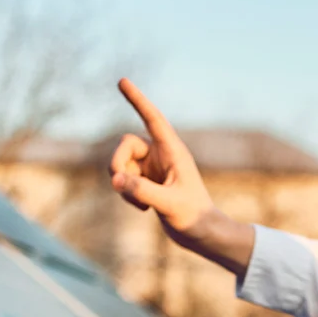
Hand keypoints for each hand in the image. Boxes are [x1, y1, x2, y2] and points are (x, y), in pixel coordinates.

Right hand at [109, 79, 253, 274]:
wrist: (201, 235)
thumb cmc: (194, 218)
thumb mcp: (169, 205)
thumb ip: (143, 191)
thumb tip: (116, 179)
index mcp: (174, 152)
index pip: (153, 119)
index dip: (138, 100)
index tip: (122, 81)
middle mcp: (161, 155)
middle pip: (125, 144)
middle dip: (117, 163)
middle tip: (120, 184)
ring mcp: (152, 168)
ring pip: (120, 163)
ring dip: (122, 184)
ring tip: (141, 204)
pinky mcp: (145, 181)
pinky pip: (122, 179)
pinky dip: (125, 193)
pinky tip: (143, 209)